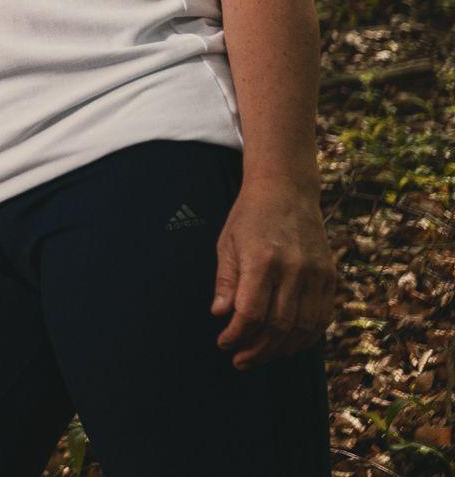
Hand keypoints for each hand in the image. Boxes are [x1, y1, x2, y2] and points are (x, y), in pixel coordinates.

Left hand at [211, 179, 337, 369]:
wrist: (287, 189)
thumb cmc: (249, 216)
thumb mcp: (227, 243)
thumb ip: (226, 281)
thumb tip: (220, 315)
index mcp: (263, 260)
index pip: (251, 312)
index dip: (237, 334)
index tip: (223, 343)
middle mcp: (294, 269)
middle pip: (279, 326)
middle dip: (258, 349)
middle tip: (240, 360)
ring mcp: (317, 274)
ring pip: (304, 328)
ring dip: (282, 349)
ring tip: (261, 355)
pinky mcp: (331, 276)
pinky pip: (322, 317)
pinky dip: (307, 336)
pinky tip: (288, 344)